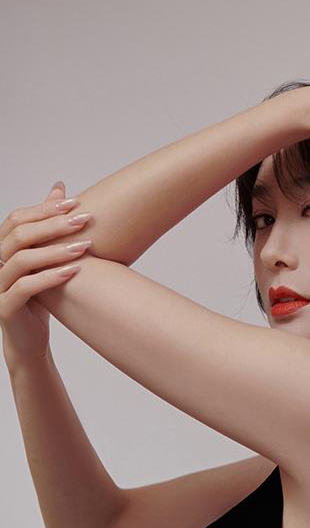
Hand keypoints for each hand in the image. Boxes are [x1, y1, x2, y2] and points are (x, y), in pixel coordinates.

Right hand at [0, 182, 91, 367]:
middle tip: (84, 221)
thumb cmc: (41, 297)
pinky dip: (50, 277)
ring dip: (55, 250)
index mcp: (2, 248)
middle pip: (19, 234)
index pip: (18, 219)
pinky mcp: (5, 307)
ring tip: (84, 247)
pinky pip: (24, 287)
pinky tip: (74, 271)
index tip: (76, 204)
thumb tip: (59, 188)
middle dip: (54, 225)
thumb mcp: (46, 257)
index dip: (45, 209)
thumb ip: (48, 225)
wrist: (31, 340)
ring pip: (22, 259)